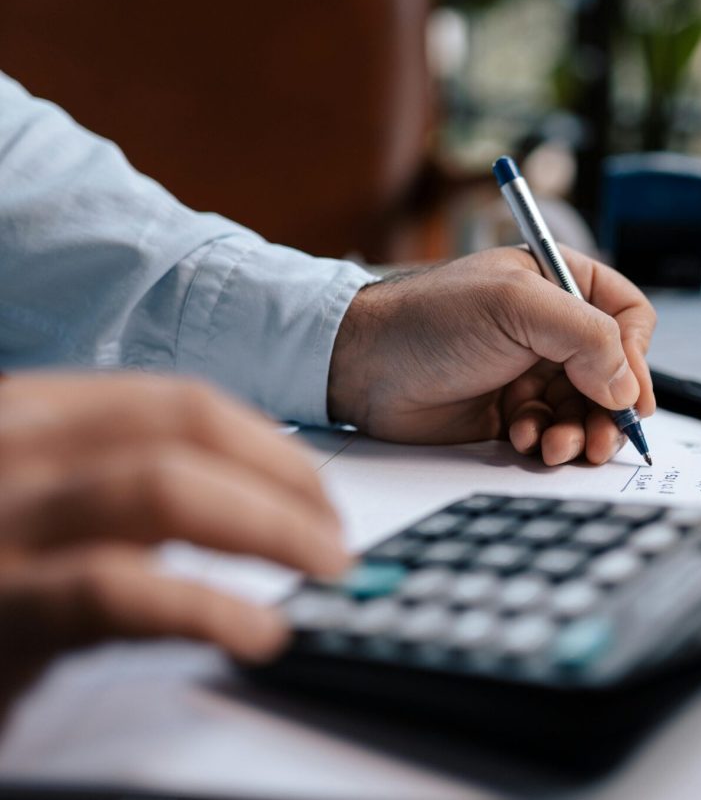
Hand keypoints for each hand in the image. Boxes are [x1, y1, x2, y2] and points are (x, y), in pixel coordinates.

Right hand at [0, 373, 347, 713]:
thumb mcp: (45, 504)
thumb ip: (124, 482)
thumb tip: (250, 492)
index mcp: (32, 412)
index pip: (179, 402)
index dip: (268, 444)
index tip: (316, 490)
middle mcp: (12, 443)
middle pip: (184, 430)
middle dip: (283, 479)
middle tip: (335, 535)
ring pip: (165, 488)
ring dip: (270, 526)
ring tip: (325, 568)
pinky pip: (118, 591)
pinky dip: (207, 607)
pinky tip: (258, 631)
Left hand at [328, 247, 655, 465]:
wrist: (363, 365)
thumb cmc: (431, 318)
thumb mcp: (515, 307)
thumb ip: (585, 336)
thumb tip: (626, 387)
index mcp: (559, 284)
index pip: (627, 317)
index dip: (637, 356)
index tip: (631, 396)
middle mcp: (550, 328)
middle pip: (613, 373)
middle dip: (609, 410)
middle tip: (601, 439)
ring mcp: (530, 371)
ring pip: (584, 410)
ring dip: (578, 432)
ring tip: (555, 445)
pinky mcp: (509, 410)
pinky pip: (550, 432)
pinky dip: (544, 441)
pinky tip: (520, 438)